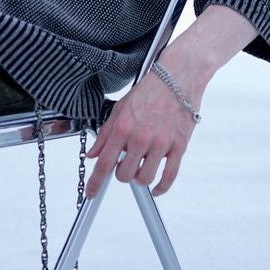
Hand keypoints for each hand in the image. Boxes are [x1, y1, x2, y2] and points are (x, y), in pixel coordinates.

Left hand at [83, 63, 199, 198]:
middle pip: (124, 175)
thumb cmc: (150, 90)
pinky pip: (169, 176)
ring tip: (141, 166)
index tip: (90, 193)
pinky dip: (161, 187)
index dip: (95, 183)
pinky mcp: (178, 146)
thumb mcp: (120, 107)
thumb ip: (105, 133)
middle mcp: (140, 137)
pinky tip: (157, 187)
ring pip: (145, 178)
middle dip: (122, 173)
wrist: (178, 76)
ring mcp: (161, 143)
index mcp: (123, 127)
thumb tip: (93, 154)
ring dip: (140, 178)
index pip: (104, 163)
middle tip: (125, 164)